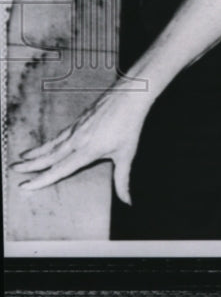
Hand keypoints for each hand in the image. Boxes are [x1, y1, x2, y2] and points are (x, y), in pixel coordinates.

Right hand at [10, 87, 149, 203]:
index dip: (41, 180)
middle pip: (49, 156)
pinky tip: (45, 144)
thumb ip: (123, 180)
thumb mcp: (127, 154)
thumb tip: (128, 202)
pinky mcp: (79, 119)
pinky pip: (60, 134)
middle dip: (30, 165)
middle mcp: (77, 140)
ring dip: (36, 152)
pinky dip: (49, 141)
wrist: (131, 94)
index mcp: (87, 151)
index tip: (24, 186)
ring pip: (52, 144)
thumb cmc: (130, 124)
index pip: (60, 169)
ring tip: (21, 157)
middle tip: (13, 170)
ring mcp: (76, 128)